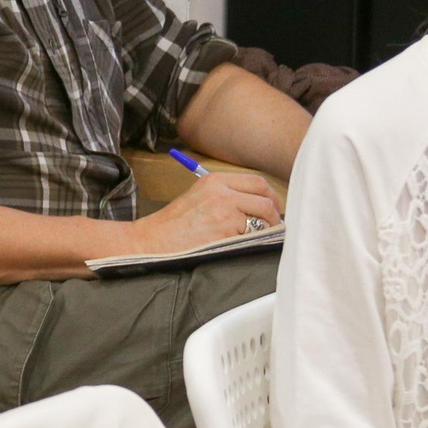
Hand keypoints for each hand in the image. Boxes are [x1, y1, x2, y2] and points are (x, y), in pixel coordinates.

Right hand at [125, 171, 279, 256]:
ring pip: (262, 219)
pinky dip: (252, 243)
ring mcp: (226, 213)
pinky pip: (252, 238)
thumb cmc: (175, 224)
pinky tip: (239, 247)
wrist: (153, 241)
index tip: (273, 208)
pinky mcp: (226, 233)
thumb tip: (259, 204)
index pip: (257, 182)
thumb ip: (227, 195)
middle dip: (274, 214)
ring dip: (264, 231)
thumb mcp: (200, 196)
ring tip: (254, 238)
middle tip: (274, 225)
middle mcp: (223, 192)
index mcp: (216, 181)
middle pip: (265, 198)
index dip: (271, 197)